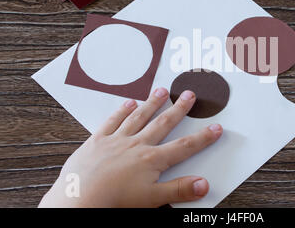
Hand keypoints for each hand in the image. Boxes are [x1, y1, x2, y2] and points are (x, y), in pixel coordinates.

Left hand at [39, 88, 222, 207]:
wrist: (79, 199)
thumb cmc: (114, 202)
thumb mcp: (152, 199)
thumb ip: (179, 190)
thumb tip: (202, 184)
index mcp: (151, 160)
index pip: (184, 146)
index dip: (203, 137)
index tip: (215, 128)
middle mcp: (137, 145)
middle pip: (163, 123)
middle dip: (179, 109)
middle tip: (189, 95)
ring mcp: (117, 140)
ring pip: (139, 117)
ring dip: (152, 103)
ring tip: (162, 91)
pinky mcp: (98, 140)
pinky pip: (112, 121)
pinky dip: (121, 111)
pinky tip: (129, 103)